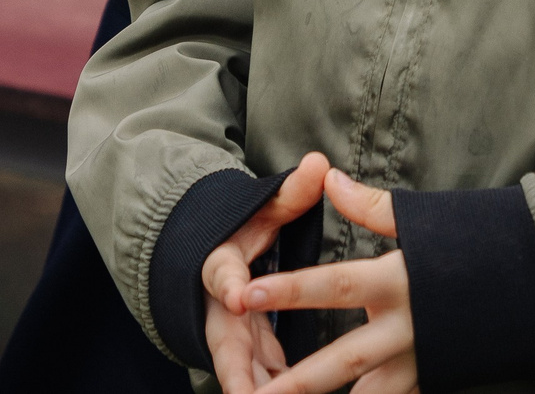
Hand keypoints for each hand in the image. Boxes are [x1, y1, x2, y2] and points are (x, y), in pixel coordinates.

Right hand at [203, 153, 330, 393]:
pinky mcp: (249, 354)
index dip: (230, 284)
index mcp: (223, 265)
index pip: (222, 274)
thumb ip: (291, 194)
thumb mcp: (262, 211)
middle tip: (247, 392)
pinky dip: (272, 392)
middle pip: (225, 341)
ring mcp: (234, 335)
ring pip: (241, 370)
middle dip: (235, 369)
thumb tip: (319, 164)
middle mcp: (223, 307)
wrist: (215, 256)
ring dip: (255, 390)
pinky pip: (261, 379)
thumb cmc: (242, 232)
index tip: (240, 295)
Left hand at [237, 167, 416, 393]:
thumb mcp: (429, 220)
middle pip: (340, 361)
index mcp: (400, 281)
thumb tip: (328, 180)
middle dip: (295, 384)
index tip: (247, 295)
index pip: (333, 285)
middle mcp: (406, 328)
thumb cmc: (486, 242)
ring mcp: (422, 361)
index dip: (289, 290)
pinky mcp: (434, 377)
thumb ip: (373, 207)